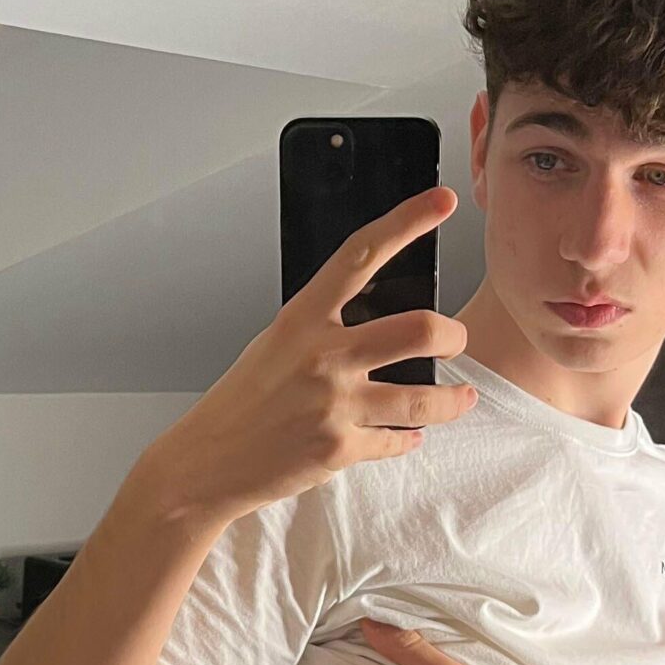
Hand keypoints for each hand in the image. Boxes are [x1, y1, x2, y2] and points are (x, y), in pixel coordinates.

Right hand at [141, 187, 476, 524]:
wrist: (205, 463)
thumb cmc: (239, 403)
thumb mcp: (273, 344)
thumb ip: (322, 327)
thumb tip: (376, 316)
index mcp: (302, 318)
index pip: (362, 254)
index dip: (408, 221)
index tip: (442, 201)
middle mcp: (322, 356)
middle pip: (419, 329)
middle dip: (452, 335)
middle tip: (453, 340)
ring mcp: (333, 403)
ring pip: (423, 397)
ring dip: (453, 399)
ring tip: (459, 396)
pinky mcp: (339, 448)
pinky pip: (398, 440)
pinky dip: (408, 439)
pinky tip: (407, 435)